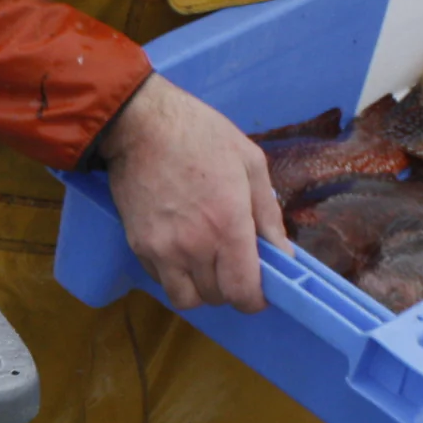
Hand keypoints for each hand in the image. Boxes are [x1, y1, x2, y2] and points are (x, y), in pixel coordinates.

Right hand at [98, 75, 290, 314]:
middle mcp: (195, 246)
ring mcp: (162, 250)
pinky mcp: (138, 246)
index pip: (244, 293)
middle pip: (218, 298)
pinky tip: (182, 250)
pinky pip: (161, 281)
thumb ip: (268, 214)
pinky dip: (175, 275)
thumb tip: (283, 254)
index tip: (260, 287)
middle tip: (235, 264)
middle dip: (232, 288)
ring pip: (187, 299)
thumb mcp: (251, 164)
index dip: (256, 298)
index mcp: (229, 226)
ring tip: (208, 263)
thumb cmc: (202, 136)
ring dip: (202, 288)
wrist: (140, 124)